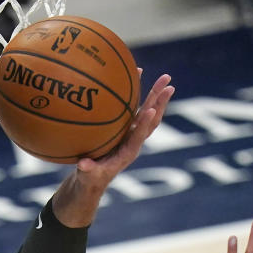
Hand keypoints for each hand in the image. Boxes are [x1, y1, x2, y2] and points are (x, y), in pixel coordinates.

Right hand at [74, 72, 174, 186]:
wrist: (94, 177)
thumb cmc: (90, 178)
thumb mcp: (87, 176)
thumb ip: (87, 170)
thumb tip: (83, 165)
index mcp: (128, 151)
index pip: (139, 136)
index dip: (145, 124)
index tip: (152, 110)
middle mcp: (134, 140)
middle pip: (150, 119)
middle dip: (160, 102)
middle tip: (169, 84)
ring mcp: (131, 132)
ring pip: (147, 111)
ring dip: (156, 95)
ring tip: (165, 78)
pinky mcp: (125, 127)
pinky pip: (135, 107)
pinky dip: (138, 92)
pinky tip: (137, 75)